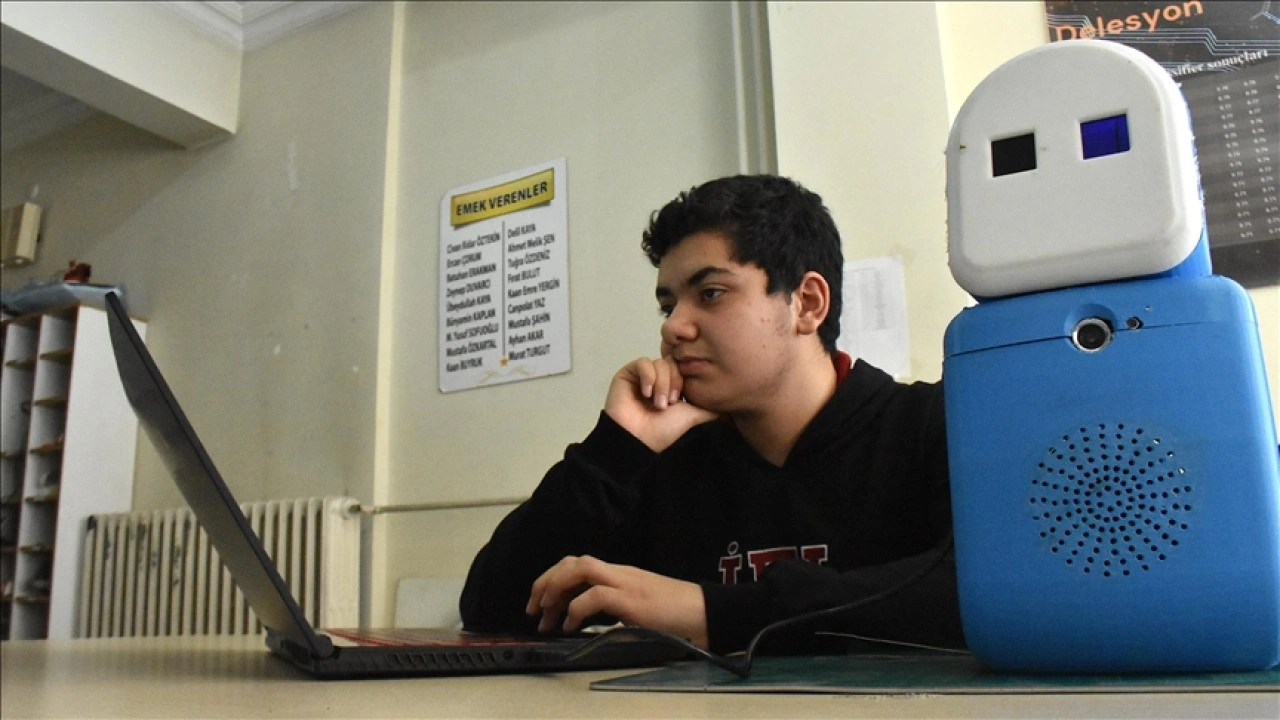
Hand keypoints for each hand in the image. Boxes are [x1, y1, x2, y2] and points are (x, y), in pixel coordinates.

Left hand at [526, 555, 708, 649]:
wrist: (707, 614)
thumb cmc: (677, 615)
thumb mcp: (640, 607)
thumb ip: (616, 607)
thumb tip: (588, 621)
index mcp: (621, 574)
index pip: (579, 564)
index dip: (553, 578)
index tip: (540, 602)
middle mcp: (620, 573)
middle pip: (573, 561)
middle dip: (545, 581)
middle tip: (533, 608)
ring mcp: (627, 583)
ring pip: (580, 569)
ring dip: (555, 589)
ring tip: (545, 614)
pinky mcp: (633, 600)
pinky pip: (596, 595)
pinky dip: (576, 609)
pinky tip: (570, 625)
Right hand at [604, 357, 717, 451]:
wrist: (638, 439)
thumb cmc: (663, 430)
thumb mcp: (694, 415)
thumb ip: (711, 408)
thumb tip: (731, 408)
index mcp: (672, 385)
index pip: (684, 367)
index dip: (683, 380)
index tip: (679, 400)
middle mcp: (658, 378)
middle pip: (673, 362)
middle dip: (673, 382)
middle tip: (668, 403)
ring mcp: (642, 375)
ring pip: (659, 363)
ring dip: (661, 383)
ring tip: (657, 403)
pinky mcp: (628, 373)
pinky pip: (642, 363)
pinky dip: (647, 377)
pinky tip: (645, 394)